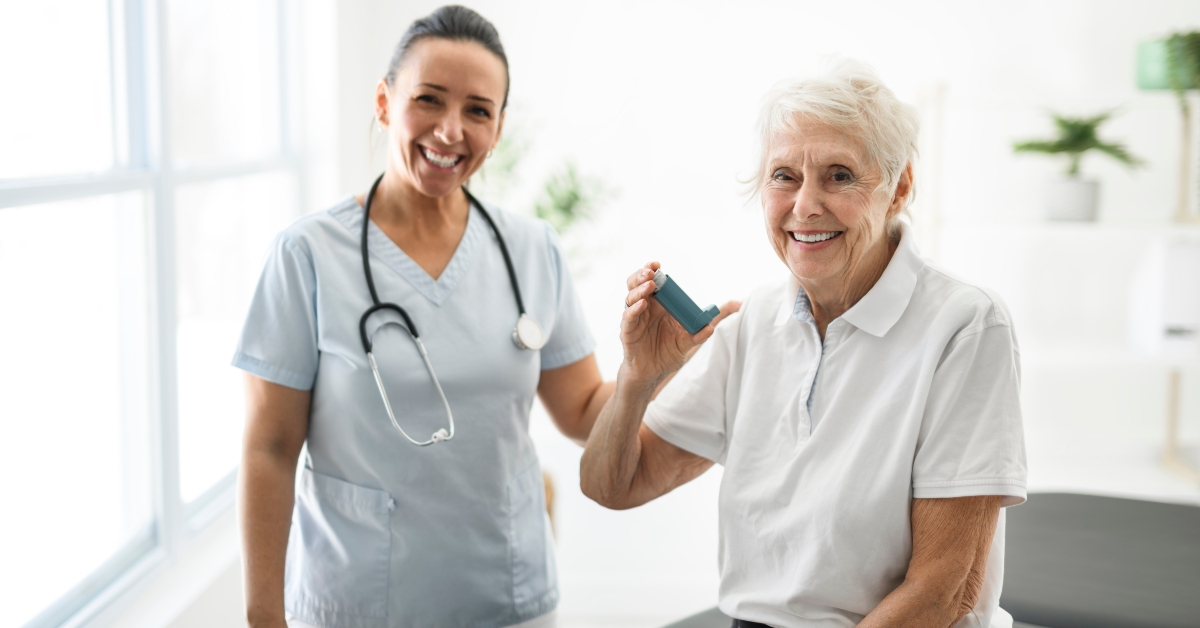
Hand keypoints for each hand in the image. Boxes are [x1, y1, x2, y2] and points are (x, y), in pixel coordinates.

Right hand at [620, 262, 739, 386]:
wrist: (652, 375)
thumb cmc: (666, 355)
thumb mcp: (685, 344)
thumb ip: (696, 335)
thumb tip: (710, 326)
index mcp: (656, 307)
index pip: (650, 283)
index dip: (652, 272)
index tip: (657, 264)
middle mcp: (643, 309)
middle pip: (636, 285)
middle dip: (642, 275)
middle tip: (651, 271)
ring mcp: (634, 320)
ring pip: (630, 298)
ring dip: (639, 289)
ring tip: (650, 285)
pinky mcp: (627, 332)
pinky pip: (628, 318)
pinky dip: (634, 310)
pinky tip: (642, 304)